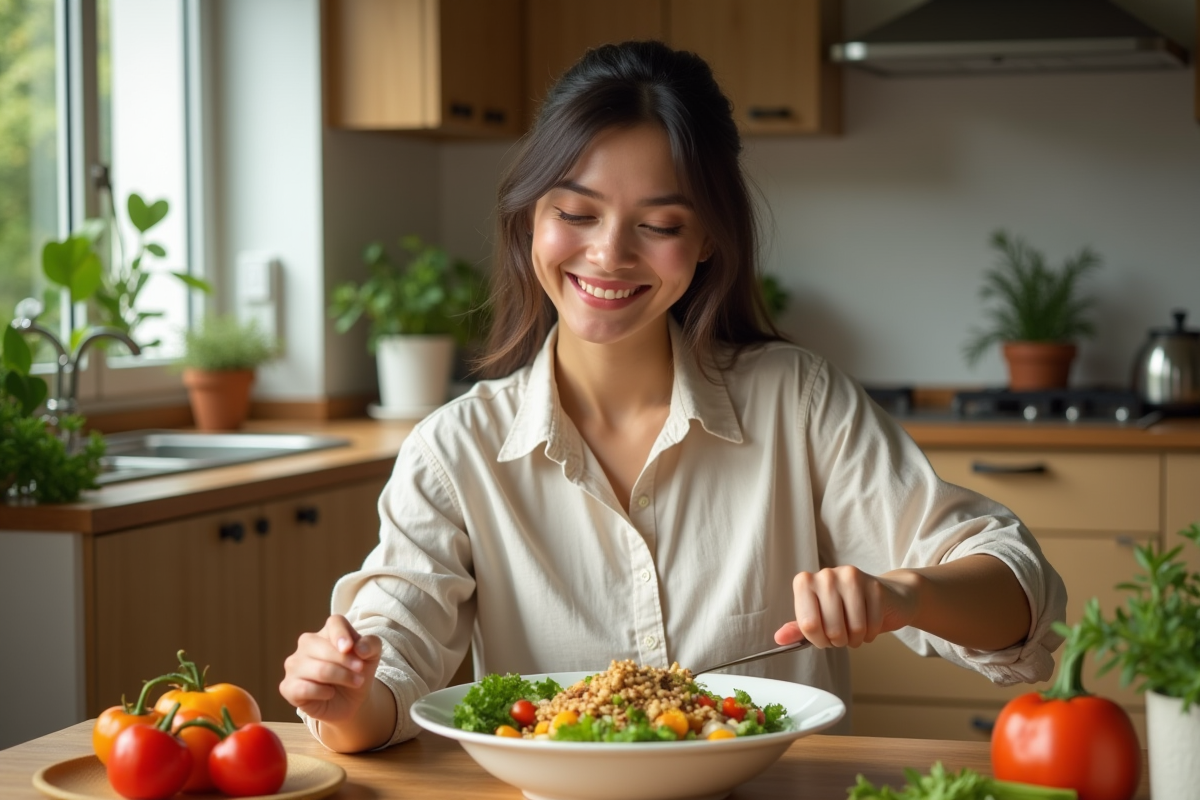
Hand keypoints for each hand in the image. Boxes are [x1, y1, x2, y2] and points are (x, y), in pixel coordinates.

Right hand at [280, 614, 382, 723]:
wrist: (351, 701)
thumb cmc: (358, 672)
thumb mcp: (372, 656)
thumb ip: (371, 645)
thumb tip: (360, 648)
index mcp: (327, 631)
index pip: (334, 622)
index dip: (342, 634)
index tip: (350, 648)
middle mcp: (307, 644)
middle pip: (324, 647)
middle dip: (346, 663)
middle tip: (361, 674)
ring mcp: (294, 665)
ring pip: (318, 669)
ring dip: (341, 678)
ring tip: (354, 683)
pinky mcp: (288, 686)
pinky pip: (304, 688)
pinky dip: (323, 693)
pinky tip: (329, 694)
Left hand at [774, 566, 919, 648]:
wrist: (883, 597)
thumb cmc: (845, 609)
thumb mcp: (818, 618)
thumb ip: (799, 628)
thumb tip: (780, 638)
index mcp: (805, 582)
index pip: (808, 624)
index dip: (818, 640)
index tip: (823, 637)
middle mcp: (826, 575)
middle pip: (832, 628)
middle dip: (838, 641)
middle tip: (842, 635)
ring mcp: (851, 577)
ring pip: (854, 628)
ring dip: (856, 639)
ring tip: (855, 631)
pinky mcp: (874, 586)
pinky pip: (872, 625)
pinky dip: (871, 634)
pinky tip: (869, 626)